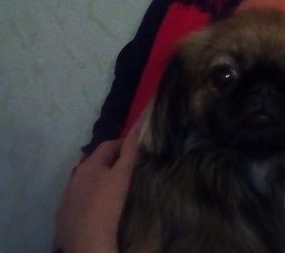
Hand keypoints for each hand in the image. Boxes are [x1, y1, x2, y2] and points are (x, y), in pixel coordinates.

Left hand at [53, 126, 139, 252]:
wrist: (86, 240)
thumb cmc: (108, 203)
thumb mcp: (123, 174)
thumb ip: (130, 150)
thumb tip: (138, 125)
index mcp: (89, 164)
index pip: (108, 144)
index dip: (123, 144)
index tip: (135, 149)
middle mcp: (75, 176)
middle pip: (95, 162)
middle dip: (110, 161)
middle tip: (126, 169)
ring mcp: (67, 195)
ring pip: (85, 180)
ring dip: (98, 179)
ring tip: (112, 189)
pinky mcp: (64, 213)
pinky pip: (78, 198)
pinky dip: (88, 197)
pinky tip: (96, 207)